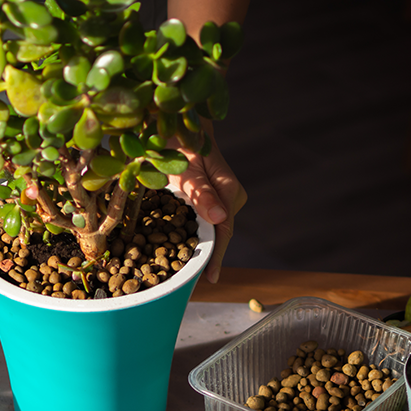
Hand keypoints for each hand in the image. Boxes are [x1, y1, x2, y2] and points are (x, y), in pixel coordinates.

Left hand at [167, 135, 246, 284]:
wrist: (180, 127)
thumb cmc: (183, 144)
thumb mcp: (188, 168)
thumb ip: (202, 192)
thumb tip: (221, 218)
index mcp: (230, 192)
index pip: (225, 230)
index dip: (217, 256)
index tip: (210, 277)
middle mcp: (230, 198)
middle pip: (220, 234)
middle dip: (208, 258)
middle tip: (192, 284)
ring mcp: (220, 199)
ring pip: (212, 230)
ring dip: (200, 248)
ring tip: (186, 274)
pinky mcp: (209, 199)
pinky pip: (203, 221)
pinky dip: (193, 235)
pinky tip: (181, 251)